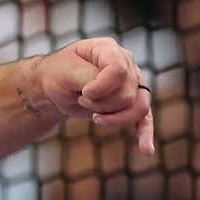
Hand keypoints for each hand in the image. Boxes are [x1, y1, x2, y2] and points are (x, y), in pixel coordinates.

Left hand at [30, 39, 154, 154]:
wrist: (52, 88)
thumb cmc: (57, 75)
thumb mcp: (66, 73)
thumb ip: (90, 79)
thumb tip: (111, 93)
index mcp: (108, 49)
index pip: (119, 70)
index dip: (101, 87)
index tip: (84, 93)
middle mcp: (126, 63)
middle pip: (127, 93)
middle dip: (101, 104)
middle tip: (82, 99)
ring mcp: (132, 82)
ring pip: (138, 108)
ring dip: (114, 118)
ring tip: (95, 117)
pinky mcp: (131, 102)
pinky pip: (144, 119)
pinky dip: (145, 133)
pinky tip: (146, 149)